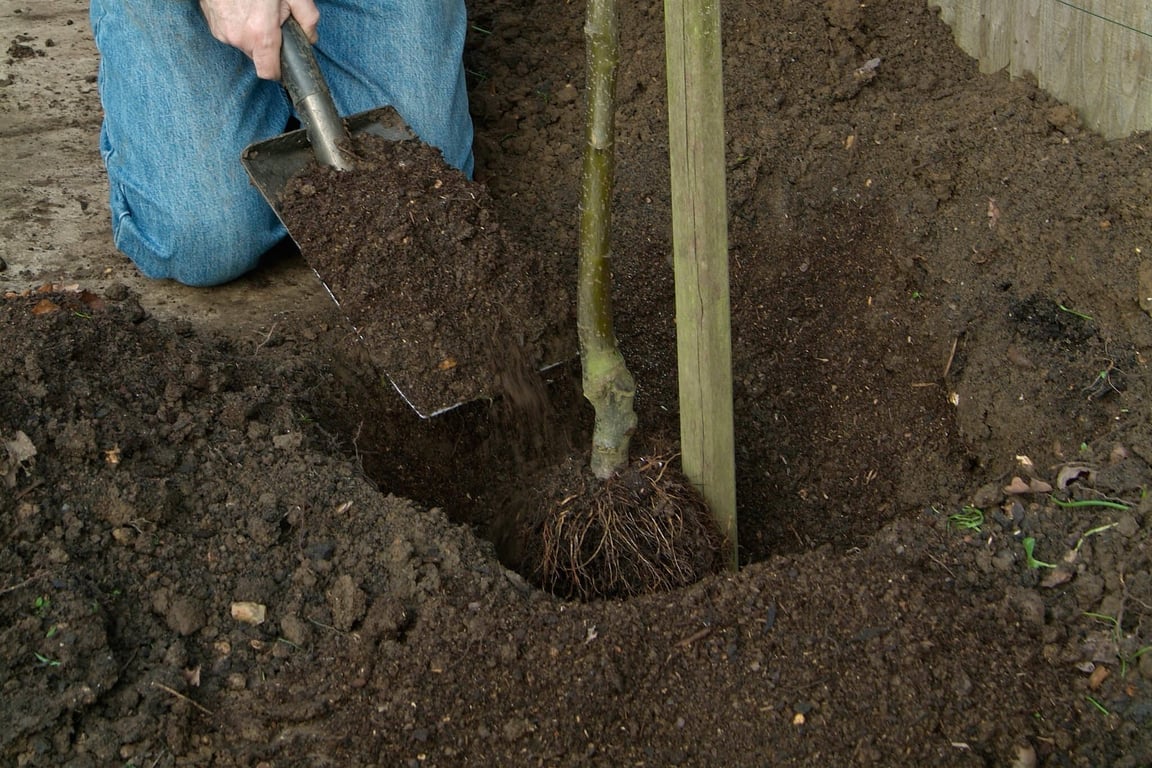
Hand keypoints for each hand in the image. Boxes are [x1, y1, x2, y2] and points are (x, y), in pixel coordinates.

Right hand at [199, 0, 318, 79]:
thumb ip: (308, 19)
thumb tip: (310, 37)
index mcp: (260, 34)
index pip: (269, 73)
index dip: (279, 70)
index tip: (284, 62)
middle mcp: (238, 37)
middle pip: (258, 57)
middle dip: (268, 44)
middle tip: (273, 19)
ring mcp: (222, 31)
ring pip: (244, 44)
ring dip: (253, 33)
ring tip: (256, 9)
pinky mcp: (212, 24)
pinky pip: (232, 33)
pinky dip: (239, 25)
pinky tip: (243, 8)